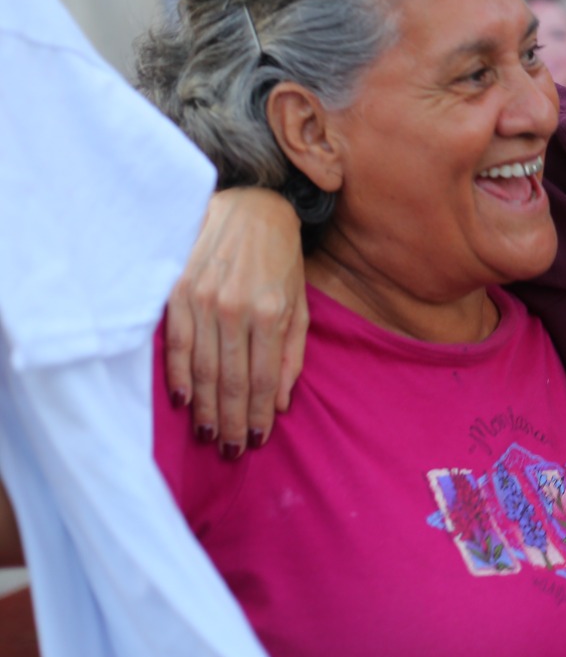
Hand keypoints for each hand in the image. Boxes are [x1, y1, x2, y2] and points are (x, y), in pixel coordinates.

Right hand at [165, 188, 307, 457]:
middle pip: (229, 381)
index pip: (263, 379)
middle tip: (231, 451)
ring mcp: (202, 299)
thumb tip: (281, 402)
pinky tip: (183, 402)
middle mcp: (235, 308)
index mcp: (271, 312)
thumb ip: (292, 353)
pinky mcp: (176, 291)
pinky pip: (174, 344)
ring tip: (209, 436)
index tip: (256, 441)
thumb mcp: (300, 302)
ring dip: (204, 409)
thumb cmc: (280, 258)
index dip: (258, 415)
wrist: (248, 205)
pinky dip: (176, 376)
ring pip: (200, 369)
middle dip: (231, 421)